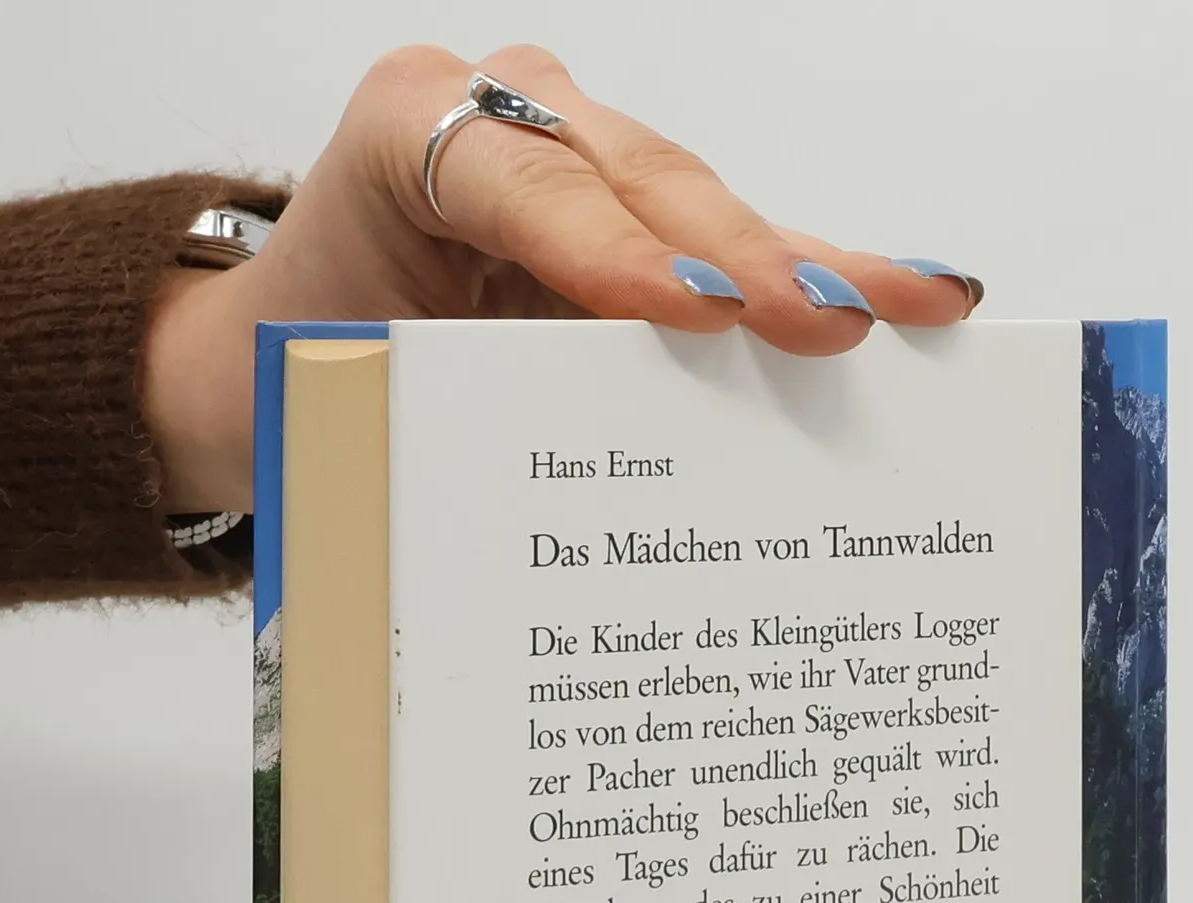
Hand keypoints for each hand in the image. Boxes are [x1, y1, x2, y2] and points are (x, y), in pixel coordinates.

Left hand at [144, 44, 983, 511]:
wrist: (284, 338)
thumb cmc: (317, 362)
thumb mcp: (363, 383)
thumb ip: (464, 398)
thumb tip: (589, 502)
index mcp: (402, 134)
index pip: (521, 184)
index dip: (610, 248)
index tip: (692, 310)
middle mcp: (494, 110)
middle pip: (637, 180)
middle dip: (736, 256)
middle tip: (822, 321)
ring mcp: (569, 139)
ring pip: (700, 201)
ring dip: (801, 265)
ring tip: (905, 305)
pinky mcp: (624, 194)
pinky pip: (721, 233)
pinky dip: (806, 268)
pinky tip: (907, 286)